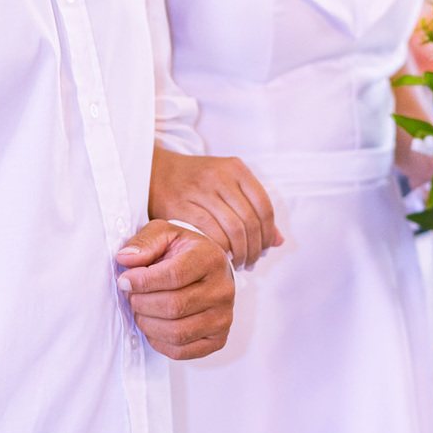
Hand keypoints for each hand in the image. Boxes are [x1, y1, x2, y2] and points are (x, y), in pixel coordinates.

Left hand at [116, 219, 234, 359]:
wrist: (207, 269)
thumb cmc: (182, 252)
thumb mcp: (163, 234)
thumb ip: (144, 242)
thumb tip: (125, 259)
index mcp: (210, 259)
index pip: (174, 275)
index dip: (142, 281)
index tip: (124, 281)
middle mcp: (223, 290)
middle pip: (174, 306)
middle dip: (142, 303)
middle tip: (131, 296)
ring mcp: (223, 317)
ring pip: (177, 332)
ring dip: (147, 324)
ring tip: (140, 310)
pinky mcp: (218, 339)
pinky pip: (181, 351)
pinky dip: (158, 342)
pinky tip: (153, 325)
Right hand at [149, 146, 281, 267]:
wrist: (153, 171)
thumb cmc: (194, 181)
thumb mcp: (227, 184)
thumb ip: (253, 208)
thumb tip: (279, 240)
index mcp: (235, 169)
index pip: (264, 206)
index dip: (268, 233)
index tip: (265, 249)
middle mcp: (220, 176)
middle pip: (250, 221)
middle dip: (255, 248)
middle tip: (251, 262)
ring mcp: (200, 190)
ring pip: (233, 229)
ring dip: (239, 252)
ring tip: (237, 263)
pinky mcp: (180, 205)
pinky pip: (209, 233)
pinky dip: (218, 249)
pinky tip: (219, 256)